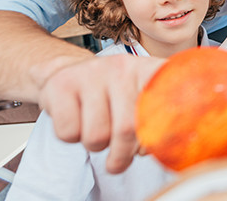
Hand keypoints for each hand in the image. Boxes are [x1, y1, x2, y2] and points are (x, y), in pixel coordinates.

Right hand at [38, 54, 163, 173]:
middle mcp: (124, 67)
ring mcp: (93, 73)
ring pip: (97, 135)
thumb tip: (160, 148)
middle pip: (128, 129)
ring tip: (98, 133)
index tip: (147, 149)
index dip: (158, 137)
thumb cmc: (110, 95)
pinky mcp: (62, 84)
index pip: (164, 107)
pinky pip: (69, 132)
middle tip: (118, 160)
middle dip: (122, 154)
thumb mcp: (139, 99)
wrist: (68, 74)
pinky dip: (72, 138)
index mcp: (150, 70)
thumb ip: (158, 120)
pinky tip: (78, 122)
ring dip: (96, 146)